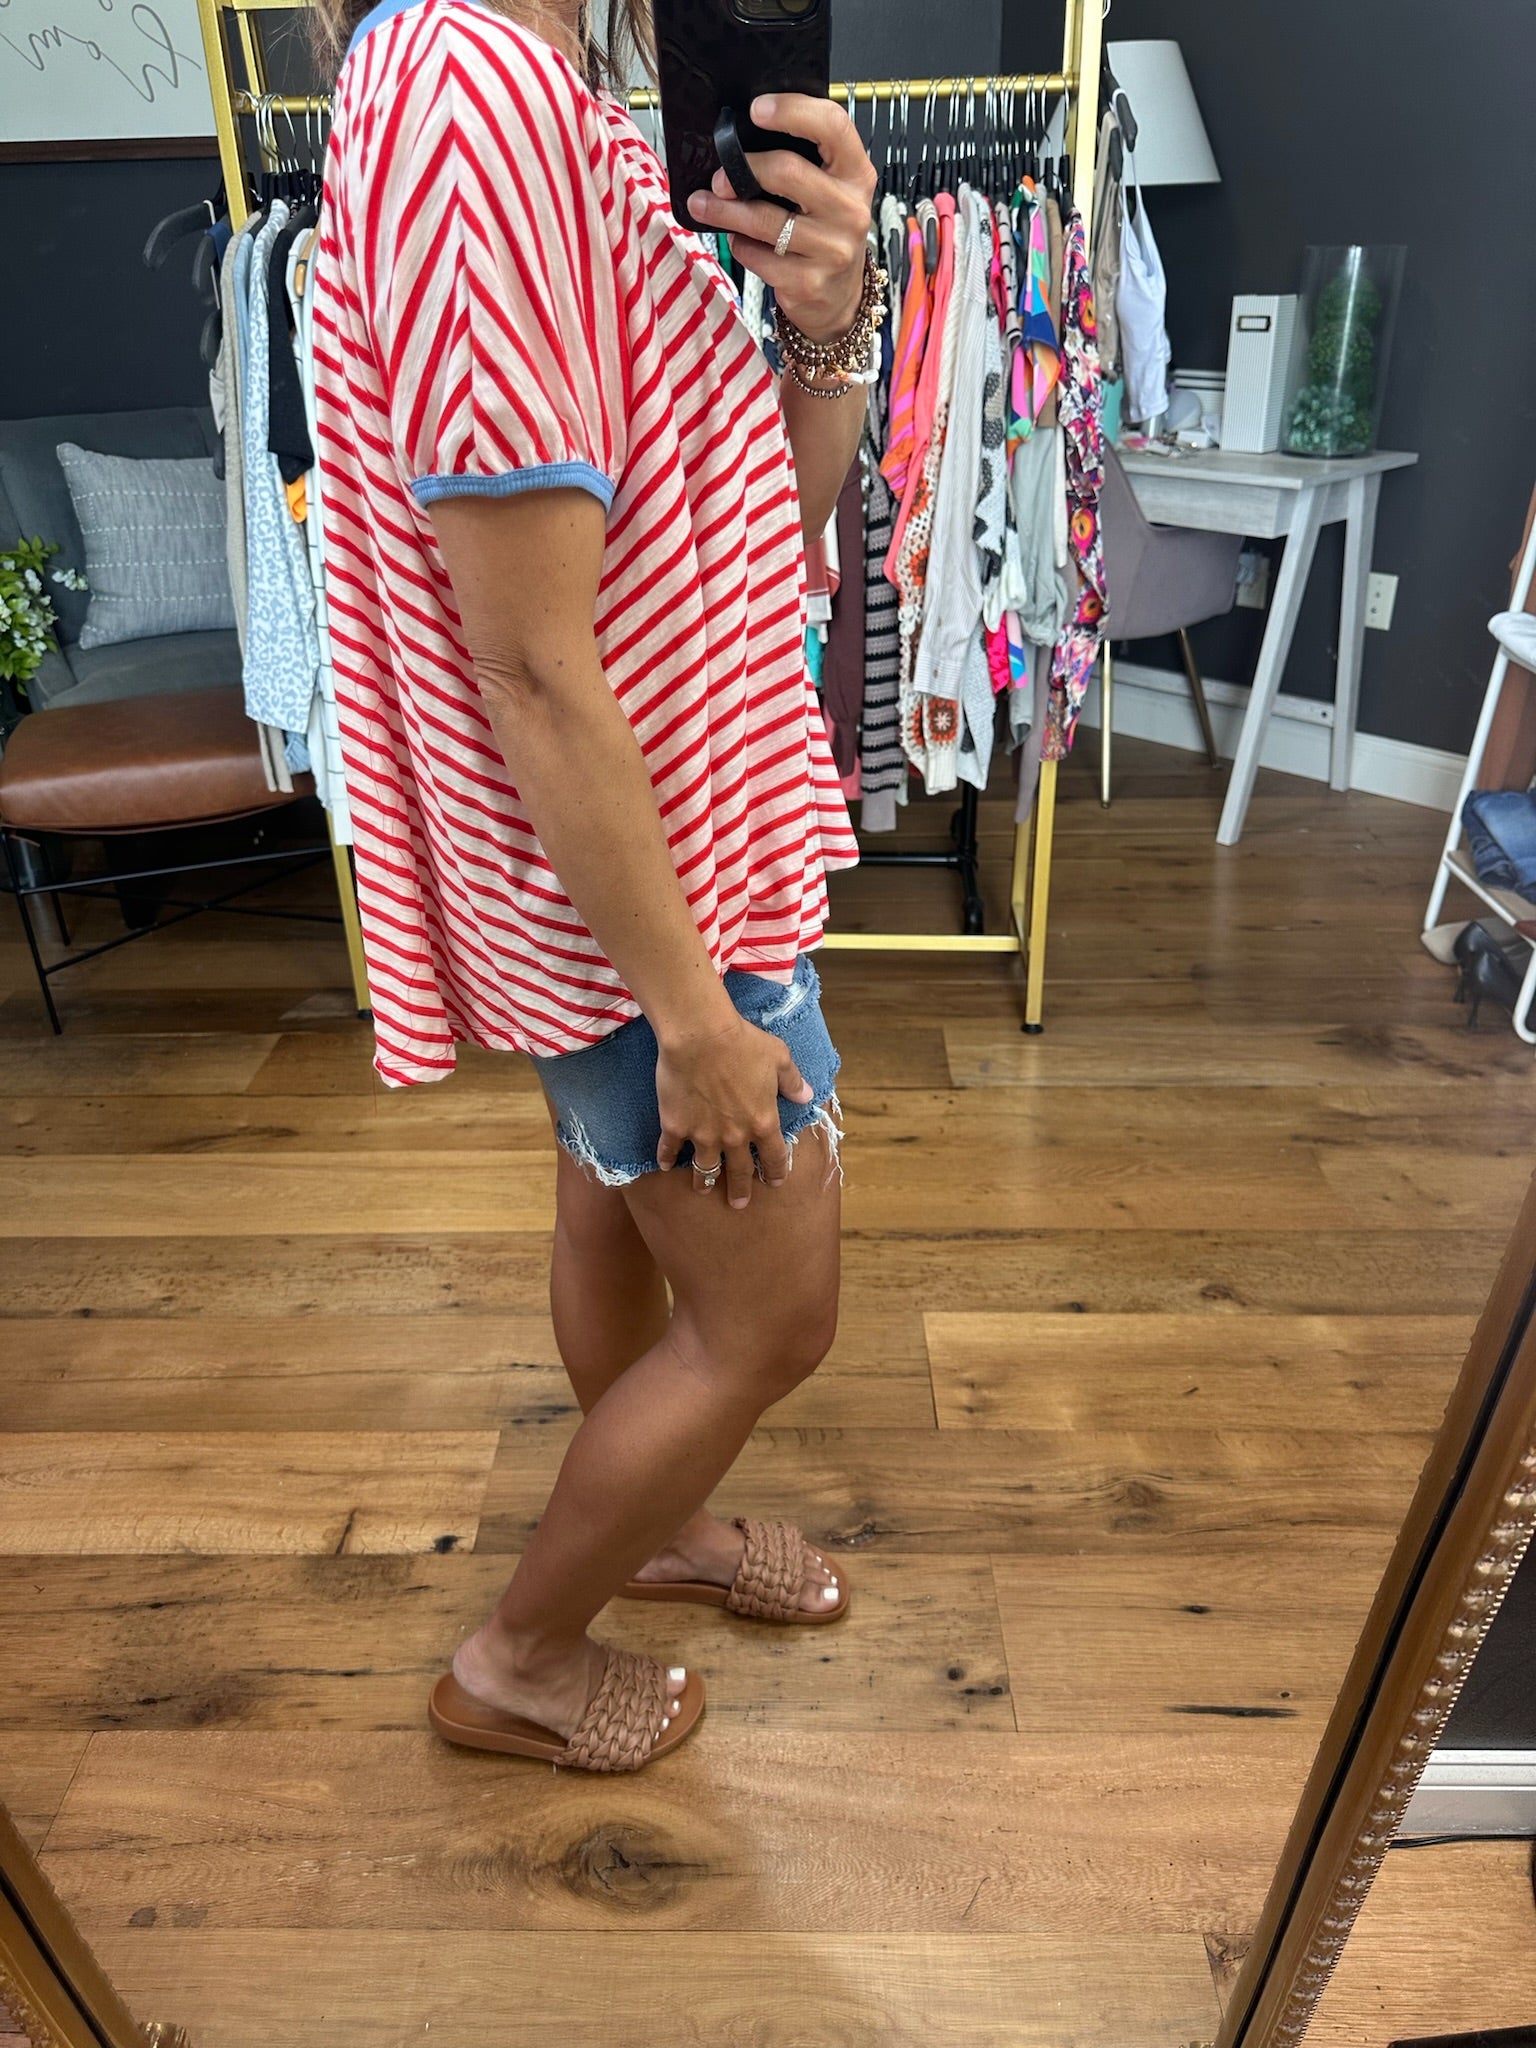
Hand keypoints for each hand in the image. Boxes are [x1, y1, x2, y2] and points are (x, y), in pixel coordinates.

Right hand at [655, 1012, 814, 1208]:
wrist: (700, 1036)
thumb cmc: (743, 1043)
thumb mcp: (779, 1058)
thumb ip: (792, 1082)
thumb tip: (806, 1095)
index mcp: (763, 1122)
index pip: (774, 1156)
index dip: (776, 1172)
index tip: (774, 1182)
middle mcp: (734, 1137)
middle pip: (740, 1171)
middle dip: (741, 1190)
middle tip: (739, 1204)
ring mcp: (703, 1135)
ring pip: (705, 1168)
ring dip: (704, 1181)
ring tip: (702, 1189)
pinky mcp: (676, 1126)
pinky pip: (670, 1149)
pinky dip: (667, 1158)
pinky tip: (665, 1165)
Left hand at [687, 91, 876, 342]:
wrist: (839, 297)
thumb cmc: (825, 231)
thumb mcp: (829, 190)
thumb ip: (803, 162)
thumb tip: (742, 141)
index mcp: (856, 173)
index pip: (833, 126)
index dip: (792, 110)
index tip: (757, 109)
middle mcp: (850, 209)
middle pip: (788, 171)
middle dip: (742, 169)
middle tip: (719, 177)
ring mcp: (832, 249)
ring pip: (765, 219)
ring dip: (725, 210)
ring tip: (703, 204)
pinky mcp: (809, 282)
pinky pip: (758, 256)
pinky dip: (740, 246)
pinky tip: (739, 241)